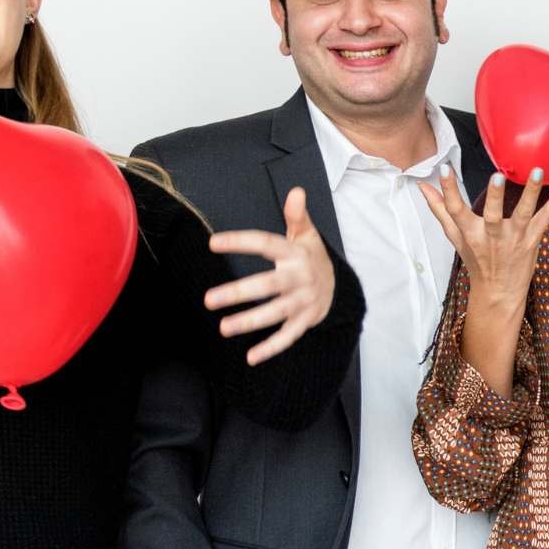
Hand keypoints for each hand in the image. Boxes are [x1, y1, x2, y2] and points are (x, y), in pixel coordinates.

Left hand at [205, 187, 336, 364]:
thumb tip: (296, 191)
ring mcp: (302, 302)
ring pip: (274, 313)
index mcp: (295, 253)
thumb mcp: (307, 235)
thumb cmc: (312, 258)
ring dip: (249, 322)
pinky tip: (251, 357)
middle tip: (208, 300)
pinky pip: (287, 337)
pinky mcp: (304, 321)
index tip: (213, 243)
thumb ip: (297, 215)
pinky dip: (270, 348)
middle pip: (266, 285)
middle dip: (238, 293)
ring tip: (223, 327)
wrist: (340, 288)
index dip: (240, 242)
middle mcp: (299, 278)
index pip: (264, 244)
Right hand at [419, 165, 548, 314]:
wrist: (499, 292)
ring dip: (531, 192)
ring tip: (538, 171)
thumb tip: (424, 186)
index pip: (455, 210)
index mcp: (470, 233)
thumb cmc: (476, 261)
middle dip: (494, 196)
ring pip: (524, 213)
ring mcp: (515, 238)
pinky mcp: (533, 239)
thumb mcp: (455, 237)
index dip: (448, 190)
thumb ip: (440, 210)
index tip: (445, 168)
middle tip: (497, 176)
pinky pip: (548, 217)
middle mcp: (492, 236)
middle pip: (492, 215)